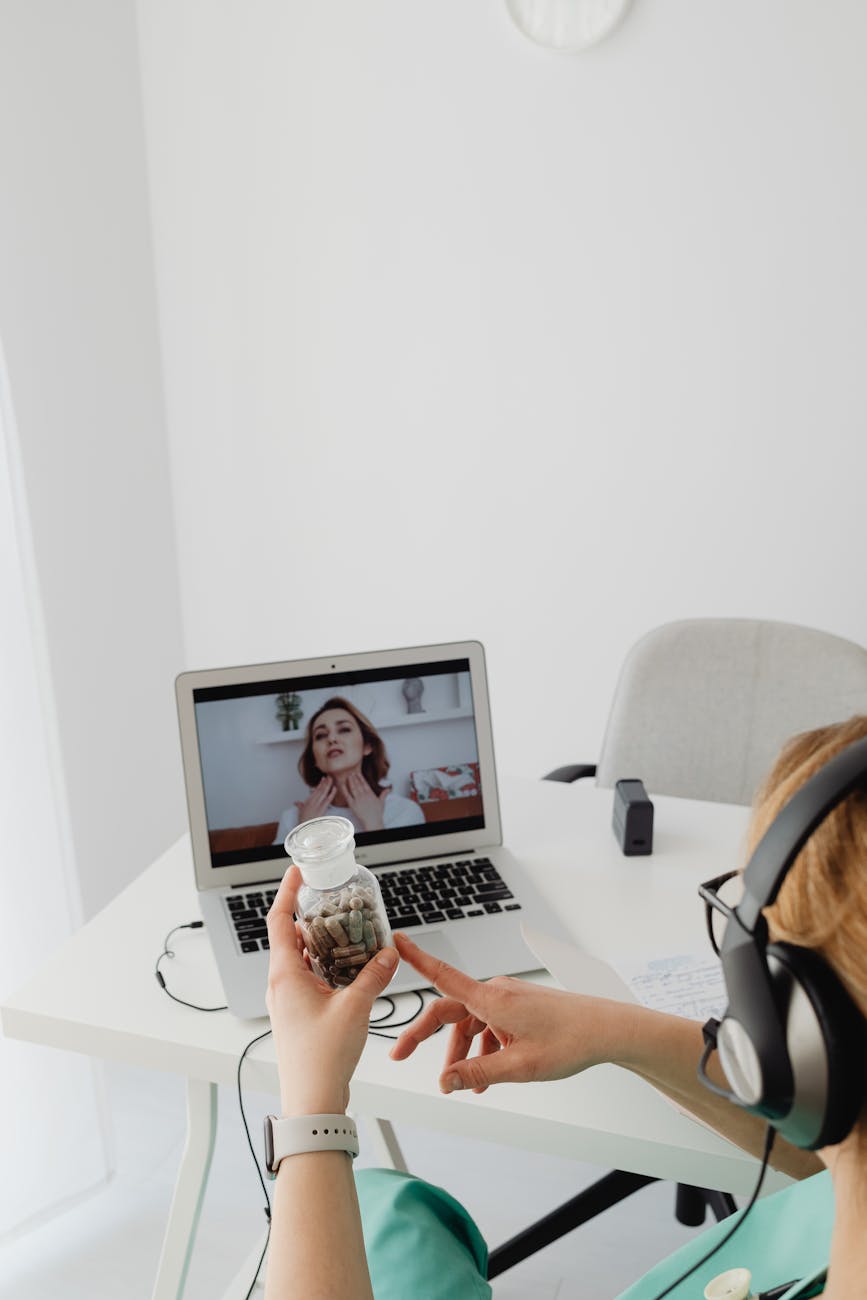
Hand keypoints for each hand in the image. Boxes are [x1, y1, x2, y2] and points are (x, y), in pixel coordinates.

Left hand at [266, 865, 398, 1114]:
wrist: (311, 1100)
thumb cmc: (322, 1057)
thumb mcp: (355, 1008)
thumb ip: (373, 976)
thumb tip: (388, 954)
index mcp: (285, 974)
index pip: (279, 920)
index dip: (286, 892)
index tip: (298, 871)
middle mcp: (281, 984)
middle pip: (290, 936)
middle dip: (311, 916)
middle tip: (333, 900)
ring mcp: (288, 1000)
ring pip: (301, 958)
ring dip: (321, 942)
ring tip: (346, 930)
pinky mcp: (298, 1014)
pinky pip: (308, 978)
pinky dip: (325, 965)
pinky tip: (348, 967)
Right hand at [294, 777, 335, 824]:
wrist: (305, 827)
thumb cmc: (303, 820)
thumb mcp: (300, 811)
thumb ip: (299, 805)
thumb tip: (296, 802)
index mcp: (308, 801)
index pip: (315, 791)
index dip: (320, 784)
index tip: (323, 779)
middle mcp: (313, 801)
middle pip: (320, 790)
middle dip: (325, 783)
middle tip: (329, 776)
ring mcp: (318, 804)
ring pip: (324, 792)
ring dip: (328, 785)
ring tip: (331, 779)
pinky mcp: (322, 809)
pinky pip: (328, 799)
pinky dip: (332, 793)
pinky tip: (334, 788)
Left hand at [338, 772, 388, 830]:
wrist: (373, 821)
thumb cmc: (377, 814)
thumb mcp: (382, 802)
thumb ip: (384, 794)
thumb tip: (388, 789)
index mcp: (370, 794)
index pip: (364, 783)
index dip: (360, 778)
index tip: (358, 773)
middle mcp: (364, 795)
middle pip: (358, 784)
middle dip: (355, 778)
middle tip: (351, 773)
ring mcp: (358, 799)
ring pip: (353, 788)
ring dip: (351, 781)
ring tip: (348, 776)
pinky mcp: (352, 804)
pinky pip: (347, 795)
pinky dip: (344, 789)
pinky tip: (342, 785)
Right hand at [389, 932, 632, 1093]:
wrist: (607, 1029)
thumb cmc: (570, 1042)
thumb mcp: (520, 1066)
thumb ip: (477, 1073)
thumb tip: (445, 1081)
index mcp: (492, 1000)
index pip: (443, 976)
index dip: (416, 959)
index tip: (394, 941)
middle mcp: (496, 993)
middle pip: (449, 1010)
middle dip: (426, 1036)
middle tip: (401, 1056)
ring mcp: (509, 999)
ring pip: (471, 1022)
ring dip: (463, 1051)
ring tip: (467, 1084)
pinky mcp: (519, 1007)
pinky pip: (490, 1025)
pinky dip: (483, 1048)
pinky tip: (488, 1074)